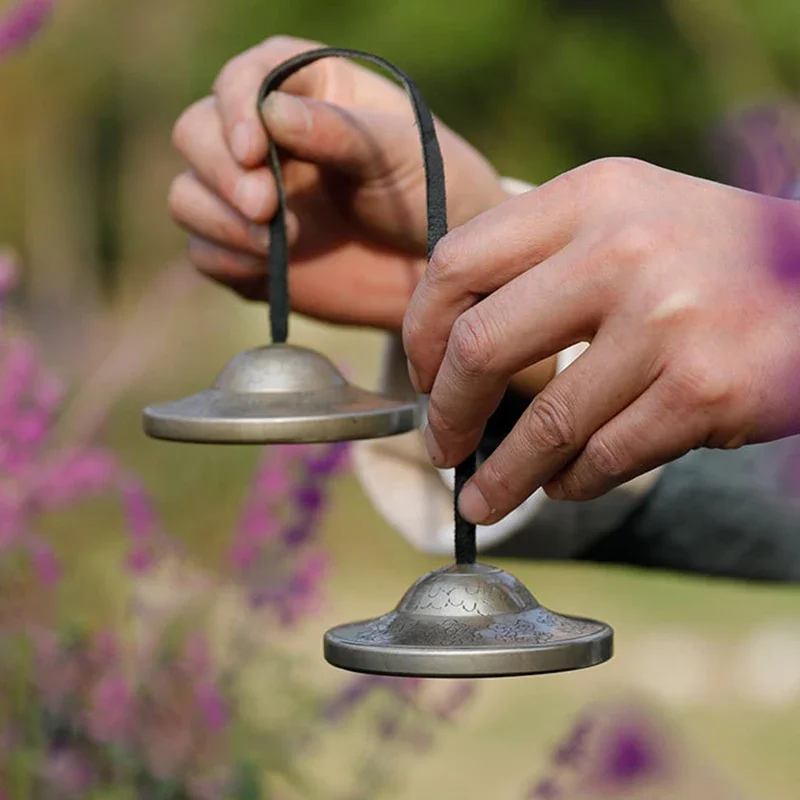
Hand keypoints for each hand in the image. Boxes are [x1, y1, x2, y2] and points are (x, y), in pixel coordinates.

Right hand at [167, 35, 507, 330]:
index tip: (254, 150)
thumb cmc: (434, 194)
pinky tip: (266, 265)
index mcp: (305, 92)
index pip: (241, 79)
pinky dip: (224, 256)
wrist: (437, 272)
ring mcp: (252, 199)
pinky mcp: (248, 252)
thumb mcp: (402, 154)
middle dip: (221, 171)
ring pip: (189, 194)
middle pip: (196, 133)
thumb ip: (339, 132)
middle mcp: (266, 140)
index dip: (233, 108)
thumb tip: (269, 112)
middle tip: (265, 207)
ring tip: (278, 243)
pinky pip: (204, 251)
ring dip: (218, 218)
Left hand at [403, 157, 799, 522]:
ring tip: (481, 499)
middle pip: (480, 345)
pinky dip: (570, 484)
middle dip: (446, 412)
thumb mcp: (626, 217)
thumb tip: (448, 343)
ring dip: (502, 475)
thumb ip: (542, 258)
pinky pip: (603, 458)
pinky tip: (561, 485)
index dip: (420, 330)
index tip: (424, 373)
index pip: (457, 262)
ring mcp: (668, 322)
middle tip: (440, 445)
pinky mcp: (705, 392)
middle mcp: (623, 250)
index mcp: (590, 197)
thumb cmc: (708, 257)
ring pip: (544, 424)